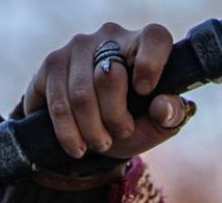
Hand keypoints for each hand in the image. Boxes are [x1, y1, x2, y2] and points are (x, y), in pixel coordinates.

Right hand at [22, 22, 190, 160]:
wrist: (95, 133)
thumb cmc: (135, 121)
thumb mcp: (159, 124)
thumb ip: (170, 115)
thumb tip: (162, 107)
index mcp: (144, 44)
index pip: (154, 39)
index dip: (151, 64)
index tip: (145, 90)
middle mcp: (109, 37)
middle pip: (109, 76)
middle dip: (115, 118)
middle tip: (121, 134)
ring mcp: (77, 48)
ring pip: (80, 95)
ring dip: (92, 131)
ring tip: (100, 144)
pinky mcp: (51, 64)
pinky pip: (57, 103)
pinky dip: (69, 133)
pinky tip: (77, 146)